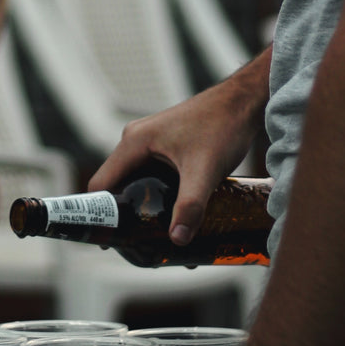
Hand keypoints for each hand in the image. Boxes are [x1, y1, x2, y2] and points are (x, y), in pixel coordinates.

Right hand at [87, 84, 258, 246]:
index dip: (100, 213)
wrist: (244, 102)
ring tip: (151, 234)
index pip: (101, 184)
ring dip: (140, 205)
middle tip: (134, 242)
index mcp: (133, 143)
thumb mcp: (204, 171)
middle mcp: (134, 141)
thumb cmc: (222, 126)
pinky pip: (148, 174)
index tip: (109, 240)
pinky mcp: (163, 146)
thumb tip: (177, 240)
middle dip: (123, 215)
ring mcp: (148, 142)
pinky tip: (168, 213)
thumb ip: (190, 206)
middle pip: (115, 185)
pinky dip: (154, 194)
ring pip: (133, 181)